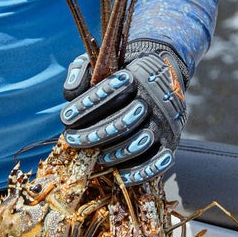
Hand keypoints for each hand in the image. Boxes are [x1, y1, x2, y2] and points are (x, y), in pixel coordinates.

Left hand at [60, 41, 187, 184]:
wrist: (165, 74)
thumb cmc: (123, 72)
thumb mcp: (103, 63)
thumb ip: (82, 72)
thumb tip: (70, 94)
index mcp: (138, 75)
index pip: (110, 91)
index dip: (85, 106)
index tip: (66, 118)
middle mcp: (155, 99)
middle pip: (122, 122)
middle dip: (93, 135)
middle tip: (73, 140)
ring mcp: (165, 122)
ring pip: (138, 144)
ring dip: (113, 154)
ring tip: (97, 156)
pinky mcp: (172, 141)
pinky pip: (157, 163)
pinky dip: (138, 172)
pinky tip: (120, 174)